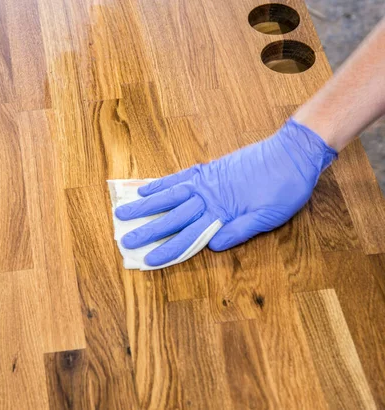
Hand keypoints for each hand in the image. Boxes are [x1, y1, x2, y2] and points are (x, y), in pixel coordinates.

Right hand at [114, 119, 337, 266]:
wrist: (293, 152)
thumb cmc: (286, 188)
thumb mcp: (270, 217)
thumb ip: (239, 231)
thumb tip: (212, 245)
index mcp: (223, 213)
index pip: (190, 236)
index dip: (169, 249)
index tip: (149, 260)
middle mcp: (208, 197)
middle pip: (172, 217)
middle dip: (148, 230)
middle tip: (125, 239)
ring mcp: (206, 181)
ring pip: (169, 196)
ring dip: (145, 205)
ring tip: (123, 212)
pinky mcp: (209, 168)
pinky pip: (179, 177)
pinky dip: (161, 183)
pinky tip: (145, 189)